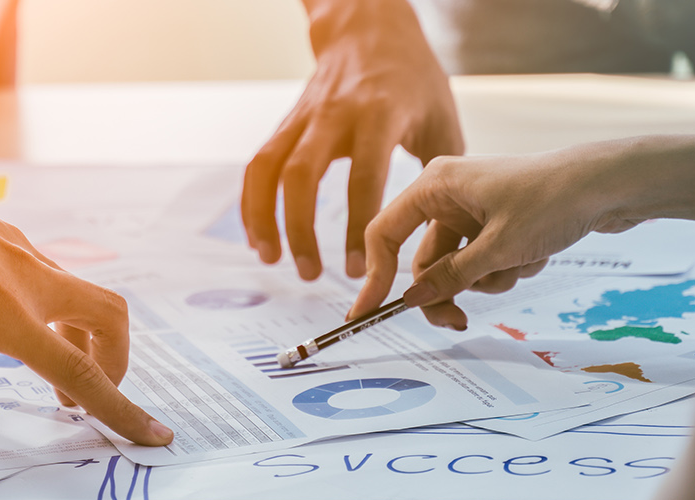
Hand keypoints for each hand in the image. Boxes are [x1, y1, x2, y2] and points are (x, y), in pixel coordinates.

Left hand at [0, 47, 172, 447]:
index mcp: (9, 312)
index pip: (83, 372)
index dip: (123, 409)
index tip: (157, 436)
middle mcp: (27, 278)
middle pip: (106, 320)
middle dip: (112, 366)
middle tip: (85, 403)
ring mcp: (15, 254)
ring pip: (70, 302)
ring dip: (69, 347)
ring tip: (42, 389)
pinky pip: (33, 288)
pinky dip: (30, 324)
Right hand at [244, 0, 464, 280]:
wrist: (369, 30)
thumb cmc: (412, 78)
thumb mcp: (442, 118)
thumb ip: (440, 176)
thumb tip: (441, 234)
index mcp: (380, 115)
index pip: (364, 178)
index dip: (358, 226)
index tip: (361, 269)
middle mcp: (335, 115)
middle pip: (302, 175)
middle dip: (300, 229)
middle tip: (309, 273)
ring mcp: (304, 117)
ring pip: (268, 169)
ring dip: (263, 218)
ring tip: (270, 258)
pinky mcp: (286, 123)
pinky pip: (259, 165)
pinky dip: (253, 203)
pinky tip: (259, 235)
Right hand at [348, 135, 694, 327]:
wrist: (608, 184)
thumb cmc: (551, 201)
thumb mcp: (497, 248)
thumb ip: (451, 276)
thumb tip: (413, 299)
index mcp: (435, 185)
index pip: (385, 233)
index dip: (374, 275)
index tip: (366, 313)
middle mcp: (449, 195)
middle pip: (425, 260)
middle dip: (448, 290)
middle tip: (458, 323)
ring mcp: (474, 209)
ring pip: (459, 267)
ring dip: (488, 278)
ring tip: (522, 264)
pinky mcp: (497, 222)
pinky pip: (486, 261)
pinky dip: (508, 267)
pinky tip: (536, 253)